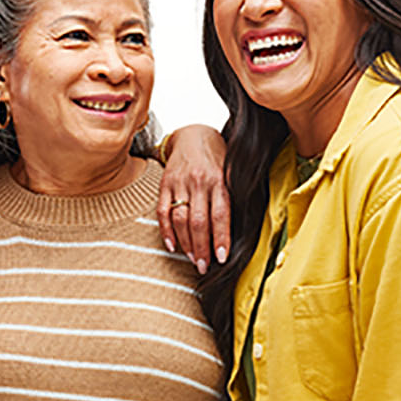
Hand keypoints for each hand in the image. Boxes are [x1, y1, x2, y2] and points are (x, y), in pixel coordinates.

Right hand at [157, 125, 229, 274]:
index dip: (220, 238)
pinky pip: (162, 212)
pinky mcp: (164, 184)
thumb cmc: (217, 157)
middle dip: (201, 248)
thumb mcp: (231, 173)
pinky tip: (172, 245)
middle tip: (204, 266)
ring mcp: (180, 183)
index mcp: (219, 181)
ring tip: (192, 258)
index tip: (221, 258)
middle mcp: (199, 182)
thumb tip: (238, 230)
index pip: (221, 215)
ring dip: (186, 243)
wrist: (193, 134)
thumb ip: (231, 197)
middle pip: (198, 222)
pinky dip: (166, 231)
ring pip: (180, 219)